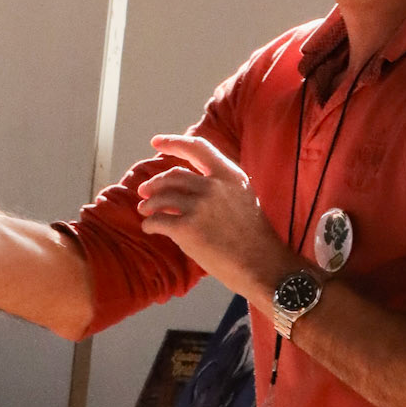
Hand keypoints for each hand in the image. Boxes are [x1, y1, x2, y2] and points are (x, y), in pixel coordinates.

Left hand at [138, 135, 295, 304]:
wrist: (262, 264)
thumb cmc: (253, 237)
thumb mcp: (243, 198)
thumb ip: (220, 186)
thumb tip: (188, 184)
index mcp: (230, 175)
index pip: (198, 148)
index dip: (174, 142)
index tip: (156, 142)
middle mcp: (214, 185)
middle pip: (173, 175)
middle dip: (154, 182)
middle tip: (144, 191)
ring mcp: (200, 206)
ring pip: (161, 198)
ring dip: (148, 204)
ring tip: (144, 211)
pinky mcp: (187, 228)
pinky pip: (158, 221)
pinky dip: (149, 224)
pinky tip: (149, 228)